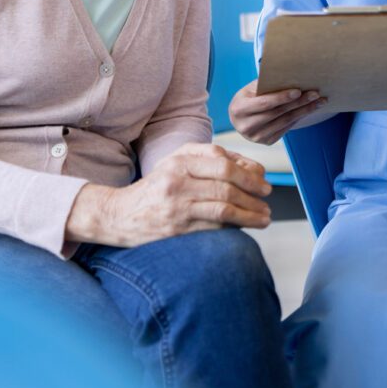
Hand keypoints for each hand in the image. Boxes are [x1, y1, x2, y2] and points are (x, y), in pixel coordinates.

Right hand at [65, 143, 270, 246]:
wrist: (119, 214)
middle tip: (267, 197)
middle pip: (226, 183)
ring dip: (250, 213)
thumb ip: (209, 158)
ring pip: (224, 206)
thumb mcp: (176, 162)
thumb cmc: (155, 188)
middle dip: (253, 191)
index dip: (248, 171)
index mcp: (180, 160)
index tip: (263, 180)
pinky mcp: (177, 228)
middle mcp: (178, 179)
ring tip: (265, 217)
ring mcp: (177, 205)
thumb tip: (250, 168)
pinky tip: (247, 226)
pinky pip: (214, 226)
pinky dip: (235, 226)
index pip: (222, 161)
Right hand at [229, 81, 325, 143]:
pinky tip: (309, 109)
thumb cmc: (248, 97)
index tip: (298, 91)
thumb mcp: (251, 89)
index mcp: (239, 109)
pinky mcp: (266, 141)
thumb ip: (266, 84)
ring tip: (319, 101)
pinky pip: (287, 128)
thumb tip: (290, 75)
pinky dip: (299, 117)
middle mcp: (246, 126)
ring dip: (304, 111)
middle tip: (315, 94)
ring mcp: (256, 136)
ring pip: (285, 121)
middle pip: (278, 113)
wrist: (240, 118)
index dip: (282, 97)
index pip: (264, 103)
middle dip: (299, 103)